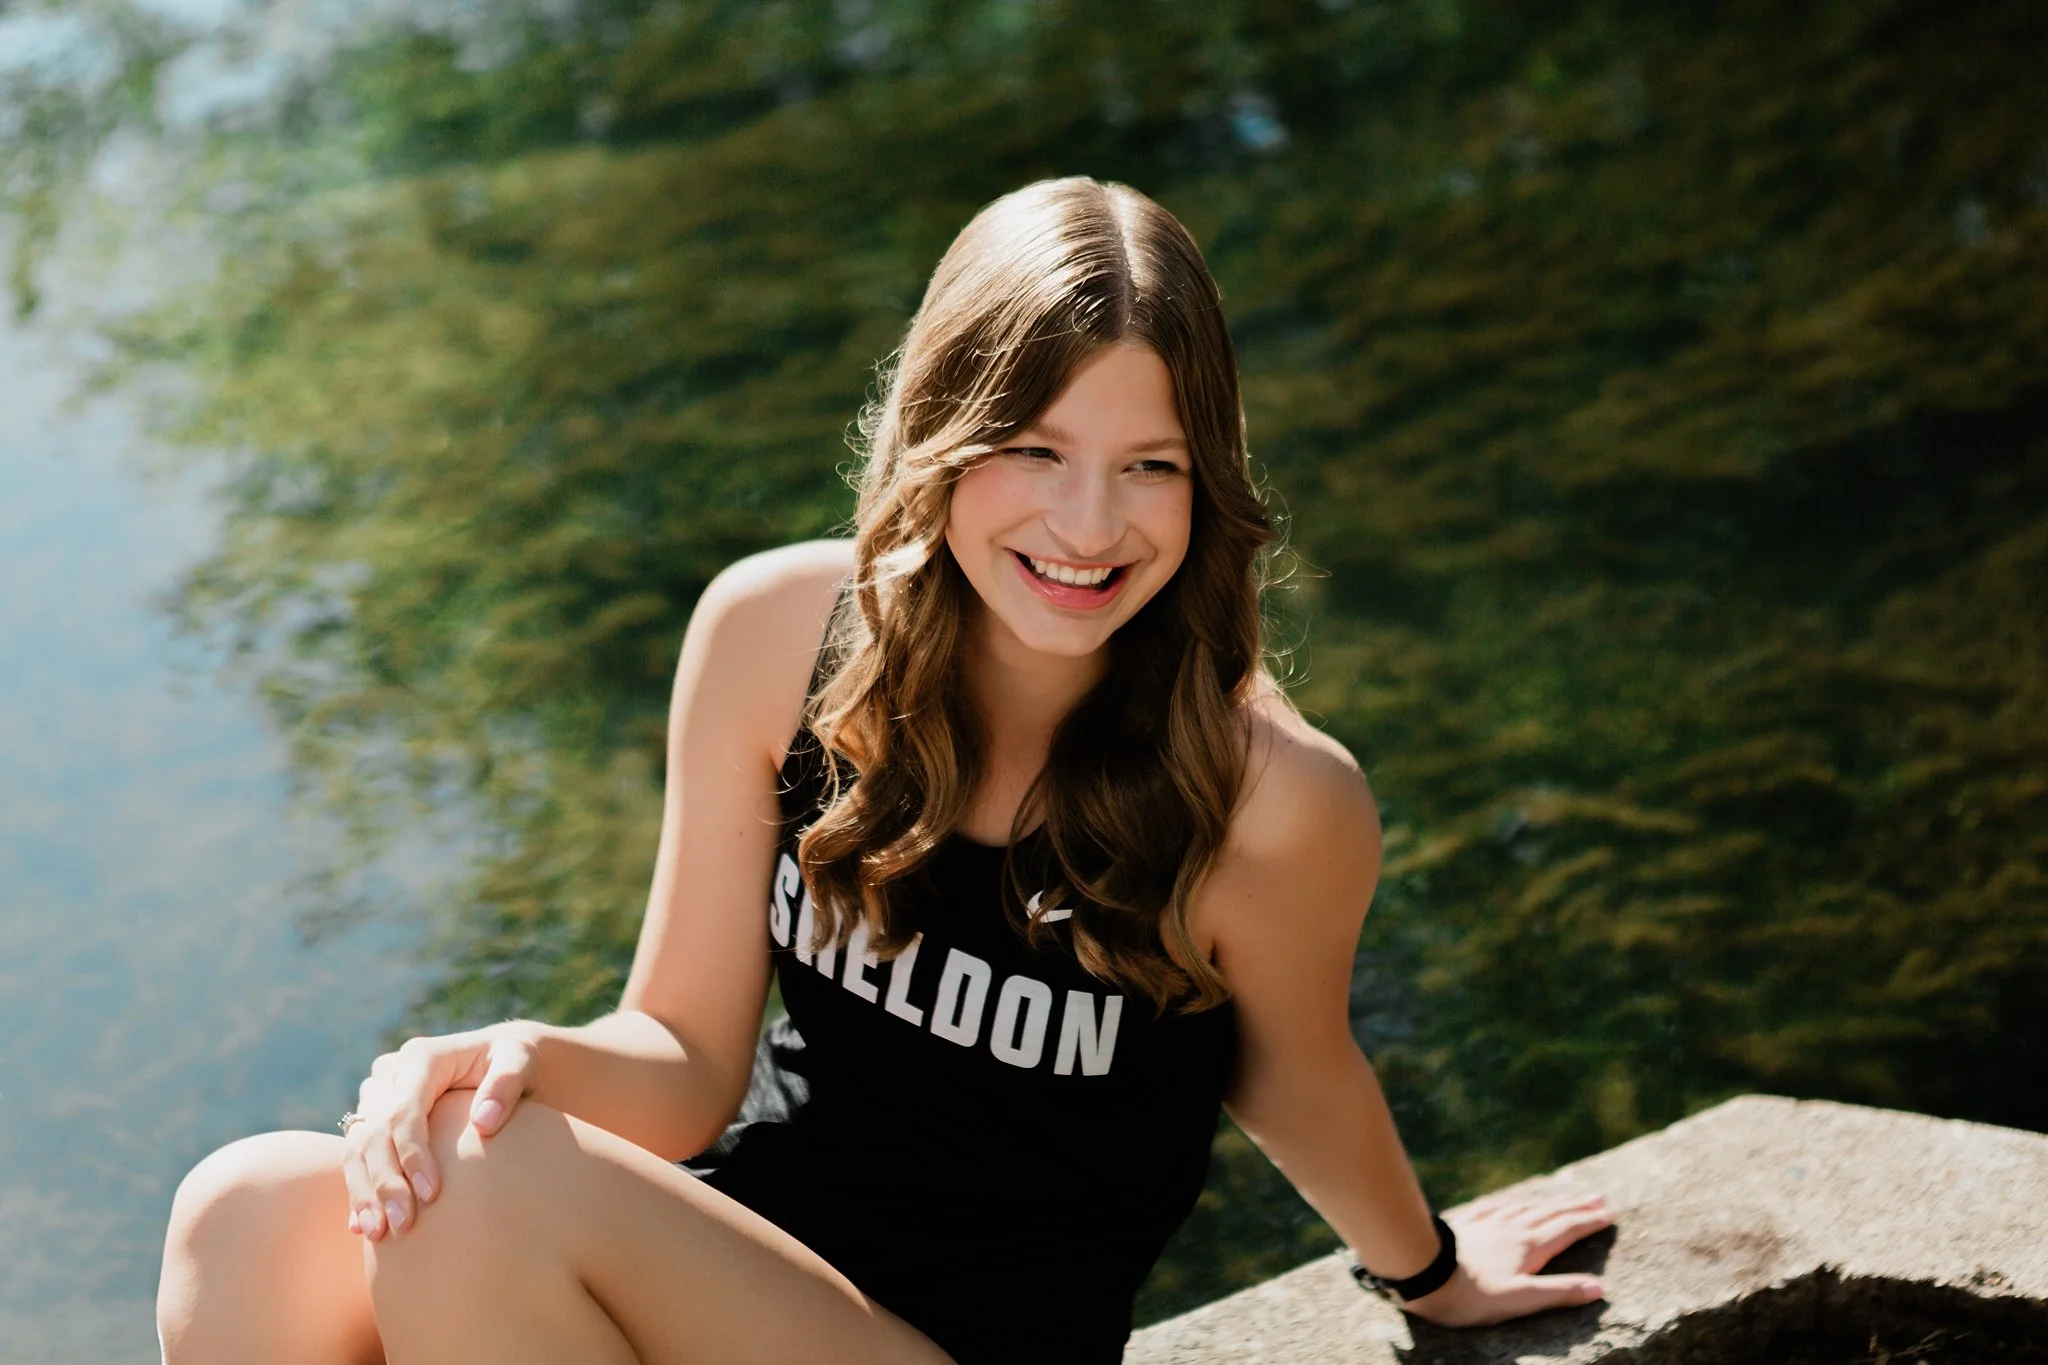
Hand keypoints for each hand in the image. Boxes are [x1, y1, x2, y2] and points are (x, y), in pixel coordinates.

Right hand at [340, 1020, 544, 1241]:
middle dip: (385, 1182)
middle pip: (374, 1133)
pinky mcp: (373, 1119)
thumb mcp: (522, 1059)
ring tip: (378, 1234)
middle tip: (403, 1225)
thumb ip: (507, 1083)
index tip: (431, 1195)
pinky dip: (359, 1191)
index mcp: (421, 1058)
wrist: (500, 1060)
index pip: (404, 1111)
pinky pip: (357, 1158)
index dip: (413, 1154)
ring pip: (357, 1148)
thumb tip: (483, 1123)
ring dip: (365, 1193)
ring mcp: (377, 1097)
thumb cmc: (515, 1060)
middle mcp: (390, 1075)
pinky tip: (360, 1227)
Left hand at [1399, 1188, 1611, 1326]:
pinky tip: (1510, 1201)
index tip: (1609, 1214)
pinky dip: (1510, 1202)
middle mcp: (1511, 1229)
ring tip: (1561, 1197)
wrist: (1425, 1274)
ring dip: (1547, 1202)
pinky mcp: (1466, 1224)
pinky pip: (1494, 1207)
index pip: (1566, 1230)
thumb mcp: (1521, 1299)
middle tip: (1596, 1196)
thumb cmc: (1473, 1296)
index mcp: (1528, 1247)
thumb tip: (1599, 1288)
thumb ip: (1560, 1292)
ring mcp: (1487, 1224)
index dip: (1589, 1222)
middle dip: (1575, 1206)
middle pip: (1549, 1213)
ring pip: (1524, 1207)